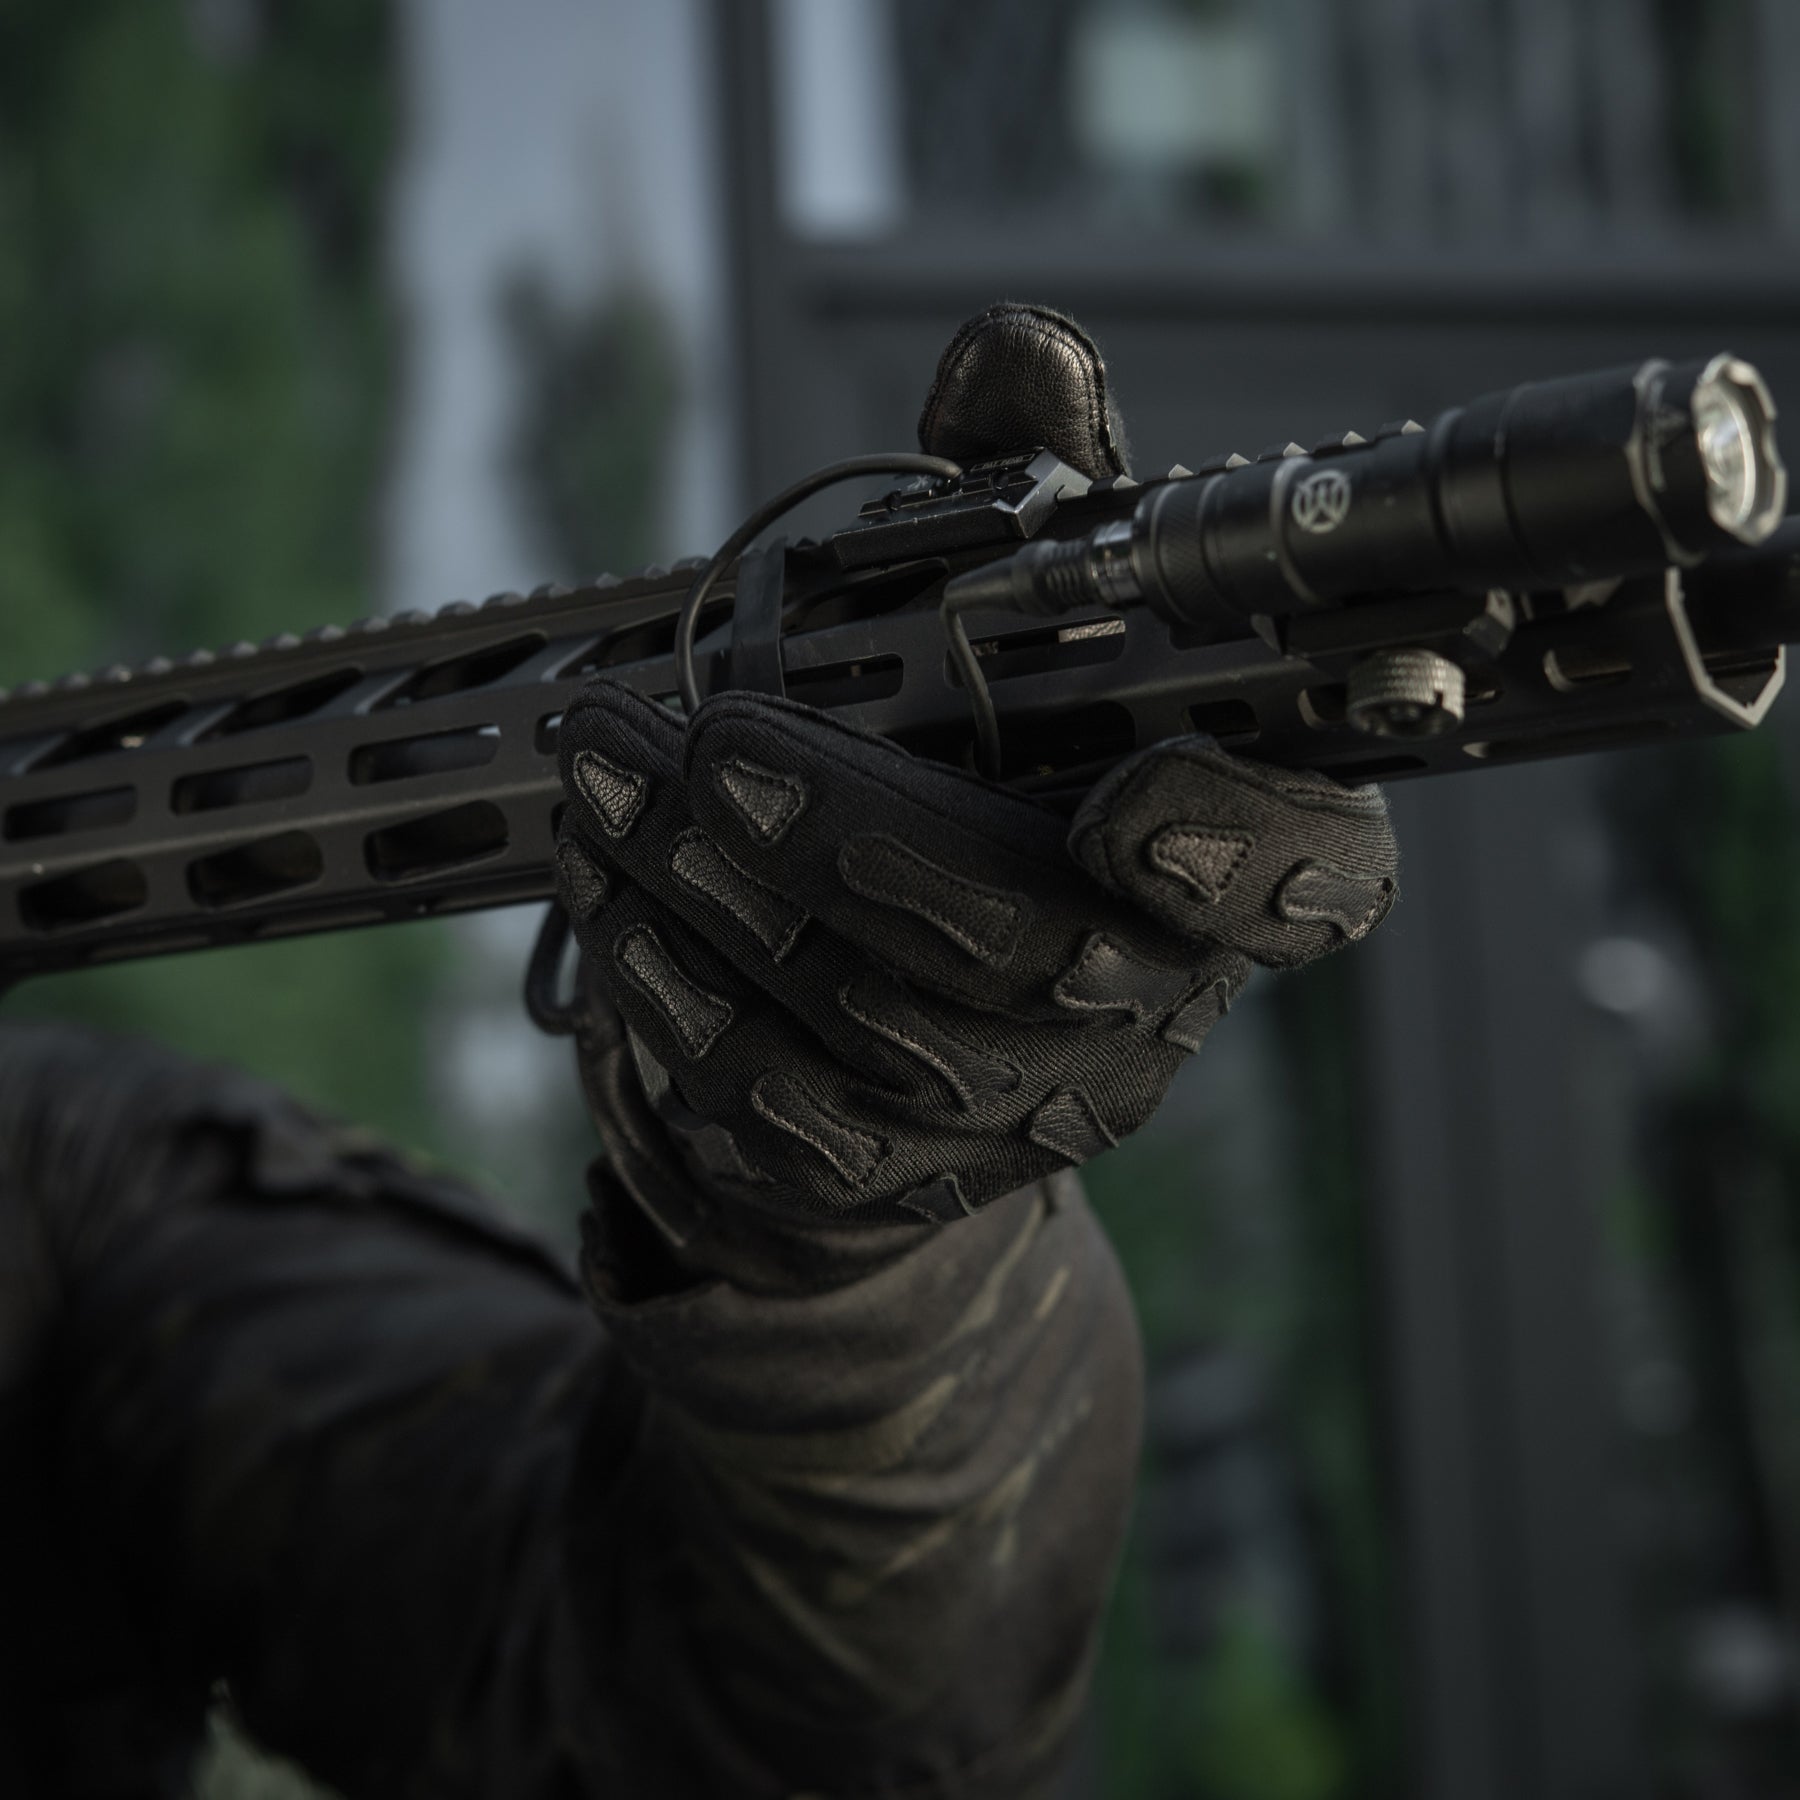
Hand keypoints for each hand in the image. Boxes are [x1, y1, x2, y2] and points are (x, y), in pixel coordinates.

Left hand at [553, 304, 1397, 1229]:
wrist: (881, 1036)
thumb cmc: (959, 796)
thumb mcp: (1000, 637)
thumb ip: (1020, 496)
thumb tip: (1015, 354)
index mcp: (1208, 873)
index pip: (1305, 879)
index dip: (1248, 845)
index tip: (1137, 791)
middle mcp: (1134, 1009)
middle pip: (1030, 951)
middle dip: (858, 839)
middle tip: (715, 751)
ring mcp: (1007, 1114)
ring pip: (871, 1032)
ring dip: (716, 899)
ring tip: (607, 783)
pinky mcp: (885, 1180)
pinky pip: (771, 1109)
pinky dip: (672, 992)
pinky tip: (611, 899)